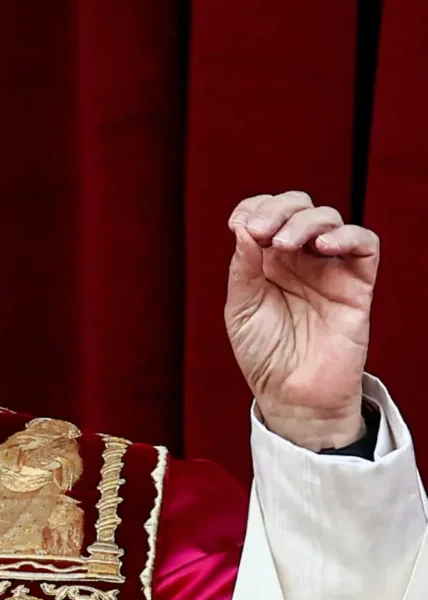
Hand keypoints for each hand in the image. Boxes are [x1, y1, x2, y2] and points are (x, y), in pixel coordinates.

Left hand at [224, 191, 379, 449]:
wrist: (292, 395)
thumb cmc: (263, 355)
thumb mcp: (240, 308)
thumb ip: (242, 268)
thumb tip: (242, 227)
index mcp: (266, 260)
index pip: (266, 212)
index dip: (255, 207)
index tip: (240, 223)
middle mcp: (298, 258)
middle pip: (298, 206)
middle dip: (278, 208)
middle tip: (262, 231)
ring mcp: (328, 268)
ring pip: (329, 218)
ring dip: (305, 221)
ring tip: (285, 244)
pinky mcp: (357, 284)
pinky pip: (365, 245)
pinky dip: (347, 235)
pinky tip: (323, 247)